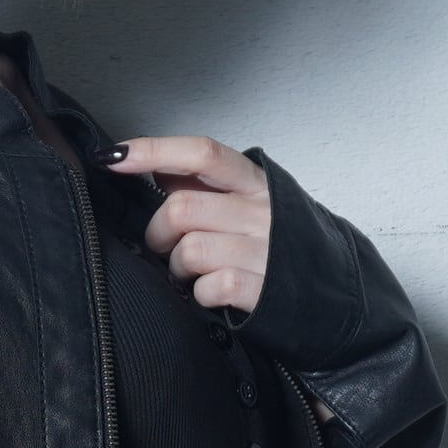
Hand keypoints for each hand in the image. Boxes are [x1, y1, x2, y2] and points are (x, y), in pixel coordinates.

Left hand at [96, 134, 271, 317]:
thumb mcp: (250, 206)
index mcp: (255, 184)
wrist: (335, 296)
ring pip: (189, 250)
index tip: (113, 156)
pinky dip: (200, 296)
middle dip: (159, 234)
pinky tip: (211, 295)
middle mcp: (261, 211)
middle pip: (180, 208)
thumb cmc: (279, 249)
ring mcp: (264, 250)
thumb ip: (206, 186)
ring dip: (178, 269)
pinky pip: (209, 287)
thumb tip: (156, 167)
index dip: (153, 150)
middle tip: (170, 249)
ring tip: (194, 275)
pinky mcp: (263, 290)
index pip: (202, 153)